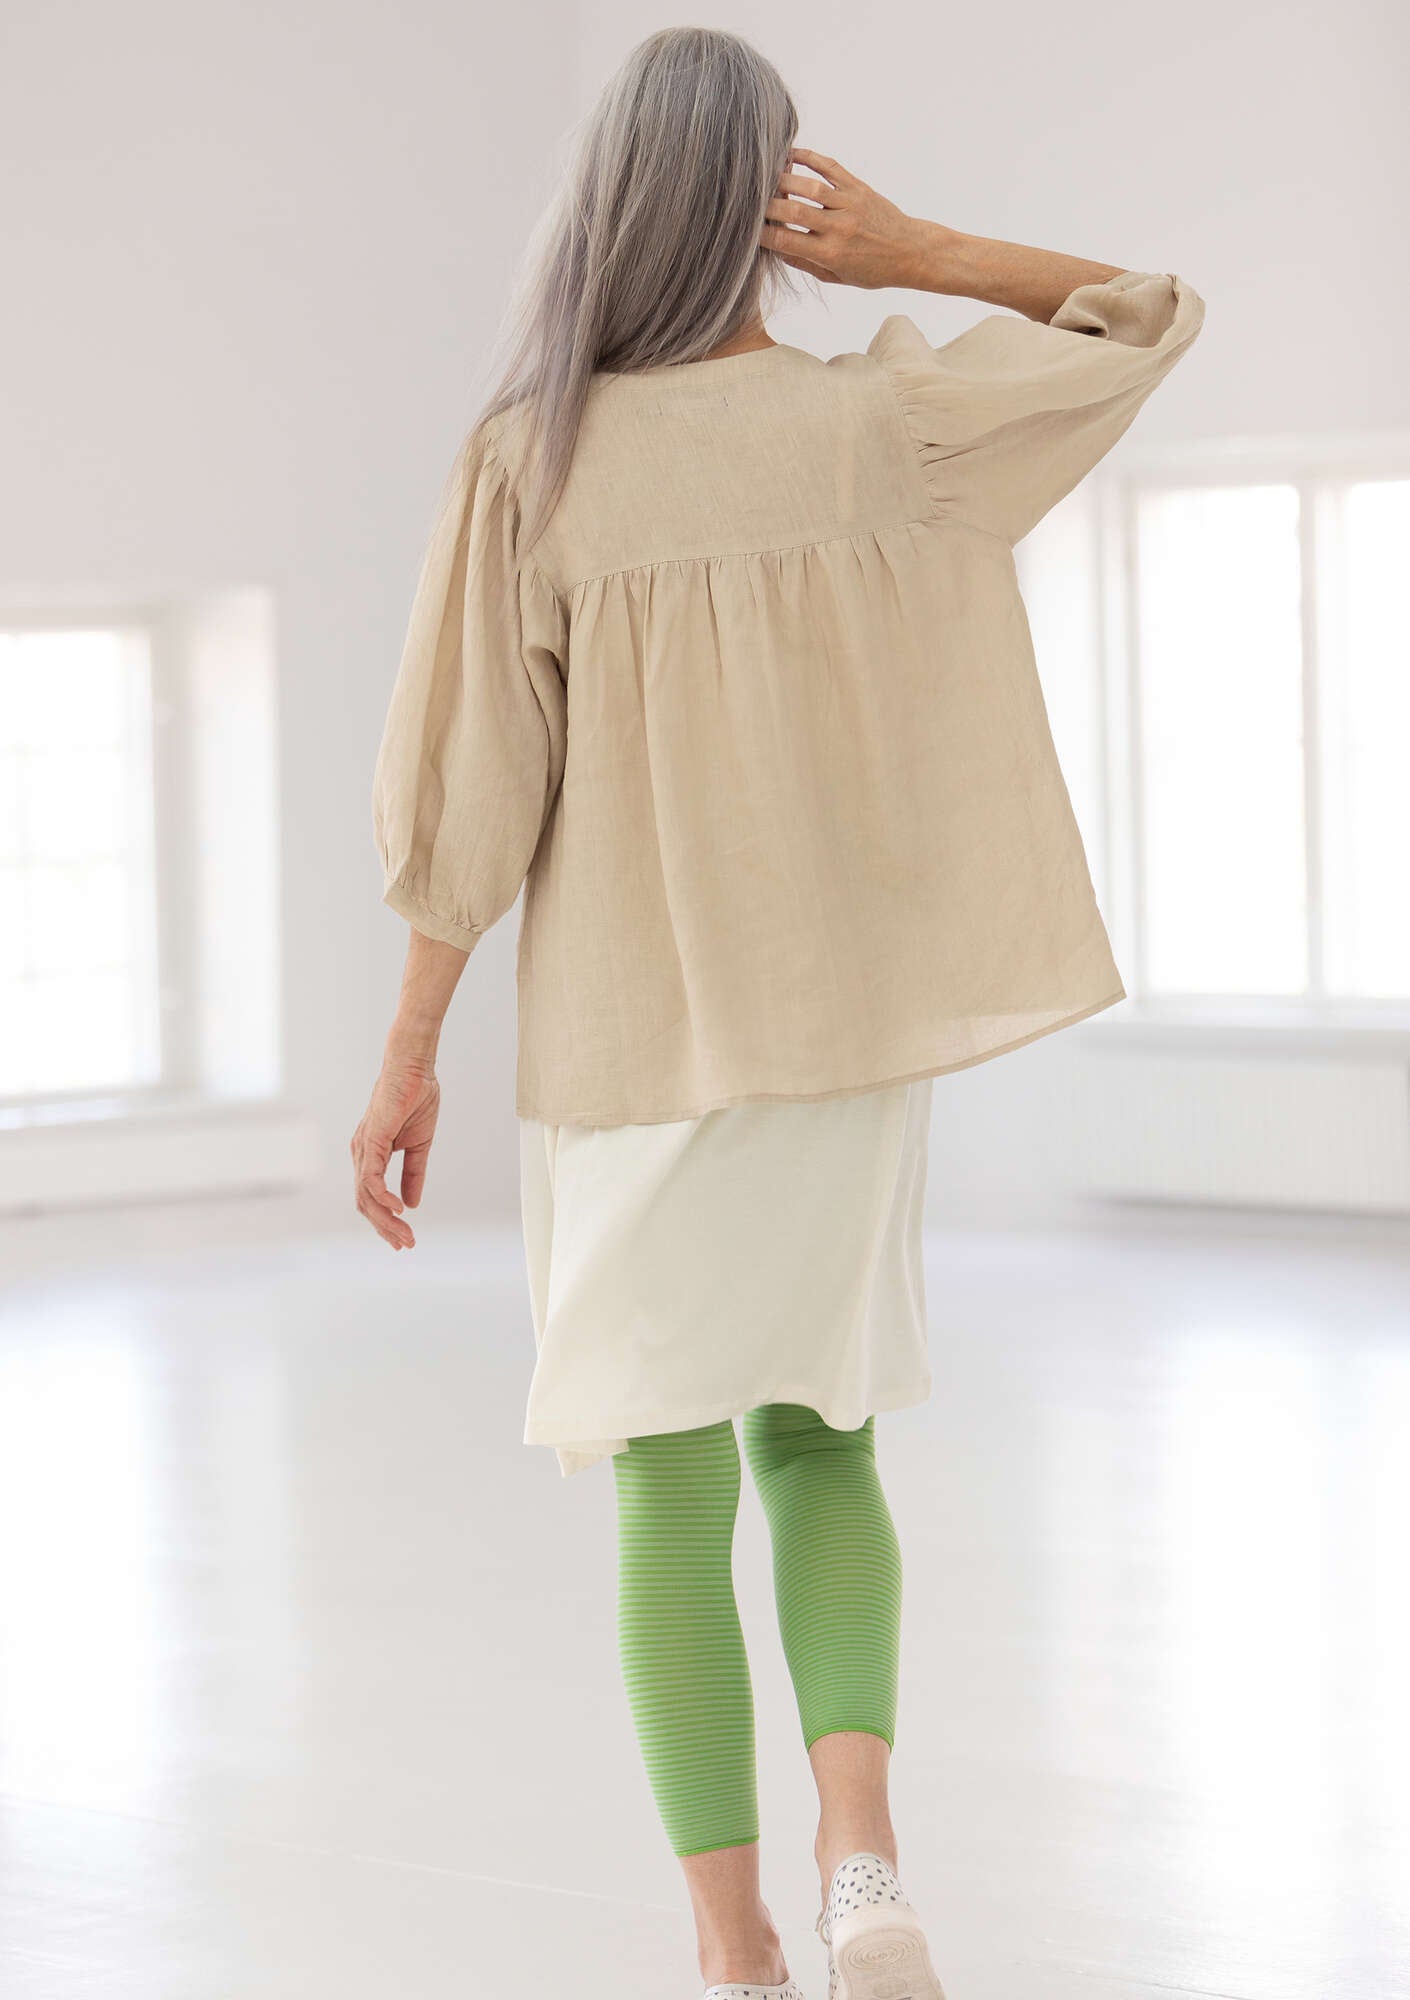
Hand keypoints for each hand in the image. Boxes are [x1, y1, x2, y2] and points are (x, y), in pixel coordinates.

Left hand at [350, 1060, 439, 1249]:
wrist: (414, 1069)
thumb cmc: (415, 1099)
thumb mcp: (419, 1146)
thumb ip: (413, 1174)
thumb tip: (413, 1204)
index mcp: (371, 1155)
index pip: (371, 1198)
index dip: (386, 1221)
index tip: (404, 1238)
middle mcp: (362, 1155)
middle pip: (365, 1204)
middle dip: (385, 1228)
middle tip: (406, 1245)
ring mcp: (363, 1149)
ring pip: (366, 1197)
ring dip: (386, 1220)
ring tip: (406, 1234)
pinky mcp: (370, 1141)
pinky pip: (370, 1178)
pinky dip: (383, 1197)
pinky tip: (398, 1210)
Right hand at [760, 148, 937, 290]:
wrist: (910, 251)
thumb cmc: (874, 269)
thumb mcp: (838, 277)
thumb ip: (807, 263)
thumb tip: (776, 249)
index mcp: (831, 253)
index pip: (786, 240)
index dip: (762, 234)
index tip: (748, 229)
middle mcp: (839, 227)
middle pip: (792, 211)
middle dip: (766, 206)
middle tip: (749, 202)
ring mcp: (849, 204)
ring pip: (808, 186)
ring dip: (782, 180)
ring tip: (764, 178)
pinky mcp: (858, 187)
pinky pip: (830, 167)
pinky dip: (808, 157)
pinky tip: (790, 154)